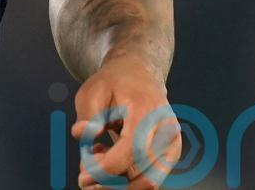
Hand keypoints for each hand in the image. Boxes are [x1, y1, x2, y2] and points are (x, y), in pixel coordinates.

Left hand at [71, 56, 181, 189]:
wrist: (139, 74)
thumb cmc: (113, 83)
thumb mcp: (91, 90)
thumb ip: (87, 115)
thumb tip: (82, 135)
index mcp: (147, 109)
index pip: (133, 148)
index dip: (108, 168)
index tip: (84, 178)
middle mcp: (166, 130)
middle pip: (145, 174)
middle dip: (111, 182)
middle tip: (84, 175)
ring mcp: (172, 144)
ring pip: (149, 182)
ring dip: (118, 183)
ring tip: (95, 156)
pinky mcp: (169, 155)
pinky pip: (149, 178)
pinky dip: (126, 178)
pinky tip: (106, 155)